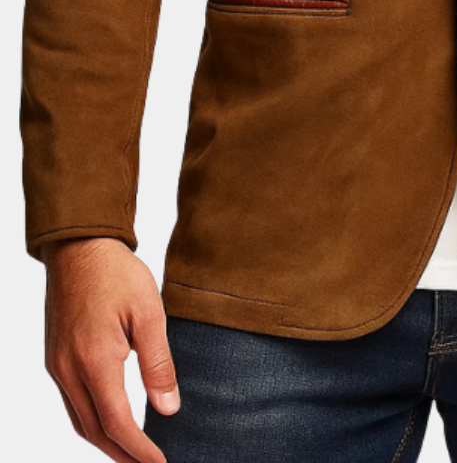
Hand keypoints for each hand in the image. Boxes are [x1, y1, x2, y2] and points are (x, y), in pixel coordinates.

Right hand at [41, 237, 176, 461]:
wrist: (79, 247)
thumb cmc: (117, 274)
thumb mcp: (149, 312)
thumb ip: (159, 364)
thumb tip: (169, 409)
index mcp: (95, 360)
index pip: (117, 423)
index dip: (140, 450)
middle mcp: (69, 370)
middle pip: (94, 431)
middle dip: (122, 456)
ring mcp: (57, 366)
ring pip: (79, 420)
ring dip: (105, 442)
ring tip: (132, 454)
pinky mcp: (55, 358)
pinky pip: (71, 402)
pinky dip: (91, 421)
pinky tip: (109, 421)